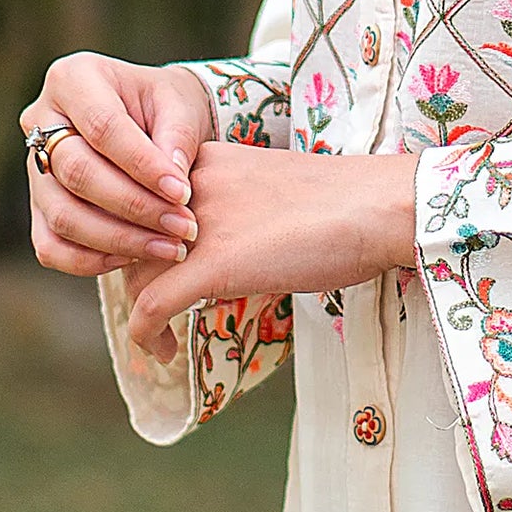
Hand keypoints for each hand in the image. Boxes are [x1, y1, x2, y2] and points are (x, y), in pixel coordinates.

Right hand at [21, 53, 213, 279]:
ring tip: (171, 247)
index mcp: (73, 78)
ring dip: (120, 239)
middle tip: (183, 226)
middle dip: (135, 206)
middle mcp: (40, 120)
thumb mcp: (179, 104)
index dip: (142, 165)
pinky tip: (136, 257)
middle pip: (78, 173)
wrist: (150, 119)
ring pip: (63, 214)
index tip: (182, 193)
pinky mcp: (37, 207)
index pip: (102, 127)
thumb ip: (177, 136)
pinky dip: (91, 261)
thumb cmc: (164, 105)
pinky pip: (51, 246)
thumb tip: (172, 181)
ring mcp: (32, 167)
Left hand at [125, 144, 420, 359]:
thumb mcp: (269, 188)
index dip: (142, 244)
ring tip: (160, 339)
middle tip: (155, 311)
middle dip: (137, 281)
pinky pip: (153, 304)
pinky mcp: (214, 263)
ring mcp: (201, 224)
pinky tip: (163, 351)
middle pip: (133, 237)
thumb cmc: (343, 201)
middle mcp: (192, 186)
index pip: (144, 204)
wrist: (378, 205)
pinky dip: (147, 334)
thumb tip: (224, 245)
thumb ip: (234, 207)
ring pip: (136, 272)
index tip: (155, 274)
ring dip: (139, 312)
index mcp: (206, 161)